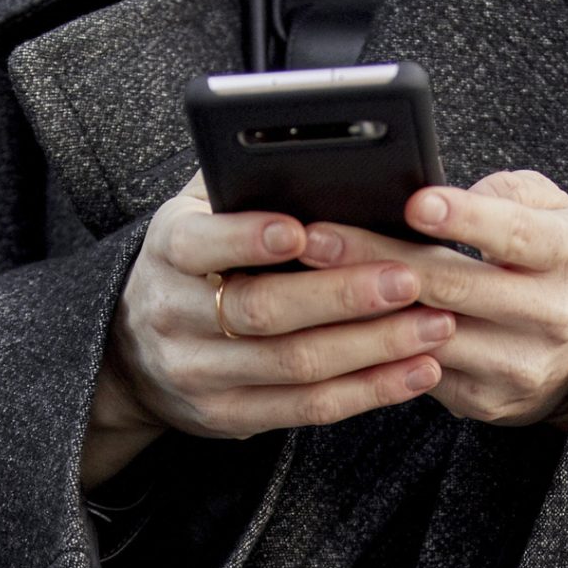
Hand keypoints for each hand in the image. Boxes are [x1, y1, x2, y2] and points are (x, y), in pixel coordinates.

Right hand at [81, 171, 456, 486]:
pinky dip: (370, 390)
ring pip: (296, 365)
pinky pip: (309, 408)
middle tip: (408, 279)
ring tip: (434, 325)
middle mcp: (175, 315)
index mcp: (169, 252)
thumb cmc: (195, 263)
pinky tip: (416, 371)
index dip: (248, 239)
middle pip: (264, 311)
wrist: (133, 353)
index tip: (302, 231)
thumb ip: (243, 184)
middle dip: (343, 296)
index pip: (200, 244)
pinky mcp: (230, 416)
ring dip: (373, 347)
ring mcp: (201, 374)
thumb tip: (309, 150)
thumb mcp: (198, 214)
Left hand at [303, 170, 567, 428]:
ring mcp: (519, 365)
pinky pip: (417, 372)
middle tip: (318, 237)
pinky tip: (330, 323)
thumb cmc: (548, 262)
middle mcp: (553, 316)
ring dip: (363, 309)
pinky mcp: (487, 400)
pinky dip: (372, 348)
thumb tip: (438, 195)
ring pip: (428, 335)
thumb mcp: (553, 213)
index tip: (415, 203)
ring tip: (308, 280)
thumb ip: (507, 194)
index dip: (465, 218)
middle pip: (456, 286)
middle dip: (380, 259)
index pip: (516, 235)